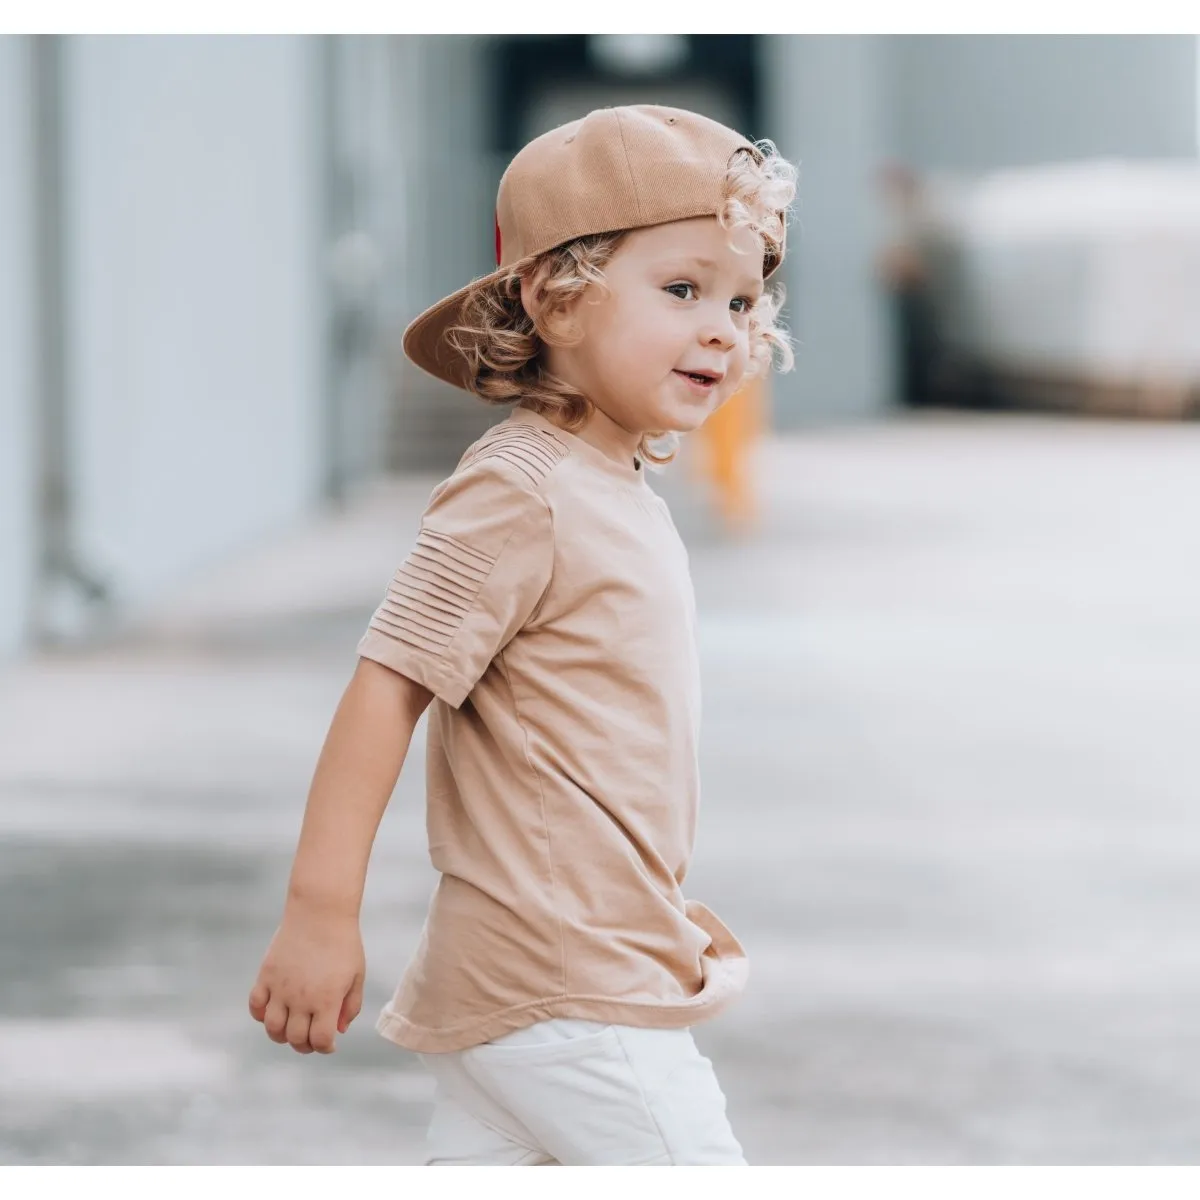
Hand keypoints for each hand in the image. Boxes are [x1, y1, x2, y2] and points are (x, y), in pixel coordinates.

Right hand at [248, 905, 364, 1054]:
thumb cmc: (344, 943)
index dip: (325, 1048)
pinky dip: (261, 1015)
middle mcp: (302, 998)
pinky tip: (275, 1009)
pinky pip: (255, 1007)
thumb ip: (351, 1006)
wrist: (320, 912)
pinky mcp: (266, 975)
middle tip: (311, 1037)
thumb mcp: (356, 975)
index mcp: (327, 1000)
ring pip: (272, 1029)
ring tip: (292, 1027)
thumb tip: (338, 1031)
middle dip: (304, 1045)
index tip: (329, 1043)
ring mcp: (281, 988)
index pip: (320, 1041)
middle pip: (295, 1039)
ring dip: (281, 1035)